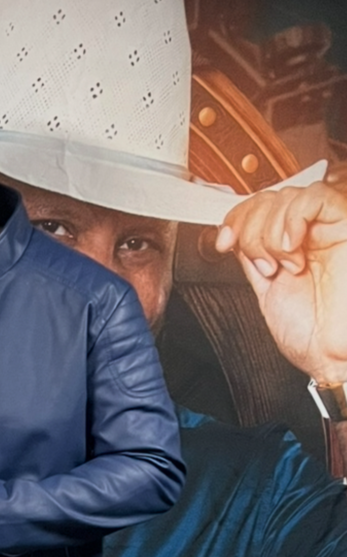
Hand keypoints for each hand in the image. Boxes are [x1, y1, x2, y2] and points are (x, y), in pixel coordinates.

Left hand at [216, 181, 346, 381]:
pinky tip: (292, 249)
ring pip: (288, 197)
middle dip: (251, 229)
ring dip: (271, 232)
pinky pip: (316, 198)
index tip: (224, 242)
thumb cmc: (311, 336)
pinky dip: (293, 219)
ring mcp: (331, 230)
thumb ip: (251, 257)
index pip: (259, 207)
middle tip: (263, 265)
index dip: (235, 218)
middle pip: (269, 198)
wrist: (334, 359)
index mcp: (291, 247)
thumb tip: (232, 234)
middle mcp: (312, 235)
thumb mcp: (265, 289)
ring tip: (283, 265)